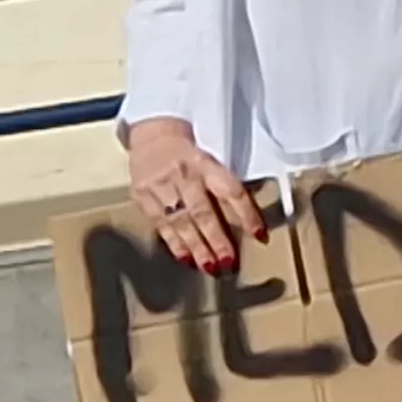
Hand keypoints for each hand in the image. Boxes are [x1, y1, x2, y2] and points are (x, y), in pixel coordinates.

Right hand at [124, 116, 263, 271]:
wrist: (153, 135)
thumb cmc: (191, 154)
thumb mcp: (213, 161)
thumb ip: (226, 186)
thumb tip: (251, 221)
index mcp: (207, 164)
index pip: (232, 191)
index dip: (248, 214)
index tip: (260, 235)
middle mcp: (184, 175)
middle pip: (204, 212)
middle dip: (217, 240)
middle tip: (228, 262)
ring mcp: (160, 186)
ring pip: (181, 222)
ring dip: (196, 247)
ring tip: (210, 267)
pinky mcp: (142, 196)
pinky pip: (160, 224)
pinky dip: (174, 243)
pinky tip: (185, 258)